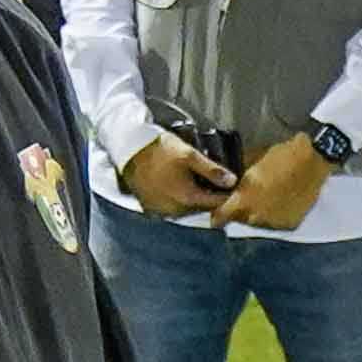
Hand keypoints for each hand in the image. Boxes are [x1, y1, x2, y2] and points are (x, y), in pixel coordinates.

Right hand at [119, 136, 239, 219]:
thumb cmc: (159, 150)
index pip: (217, 203)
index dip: (226, 193)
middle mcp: (175, 211)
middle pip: (202, 208)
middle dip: (210, 195)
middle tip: (214, 179)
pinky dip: (178, 199)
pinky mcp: (152, 209)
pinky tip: (178, 184)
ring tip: (195, 179)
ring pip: (188, 209)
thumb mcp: (190, 155)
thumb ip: (212, 170)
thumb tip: (232, 181)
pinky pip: (173, 207)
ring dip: (194, 197)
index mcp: (187, 199)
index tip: (230, 184)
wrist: (129, 151)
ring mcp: (162, 211)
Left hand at [224, 132, 332, 232]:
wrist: (313, 160)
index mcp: (244, 199)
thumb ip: (238, 178)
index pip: (220, 217)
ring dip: (256, 215)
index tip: (216, 212)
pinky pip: (274, 224)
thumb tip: (227, 183)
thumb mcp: (252, 163)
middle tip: (244, 200)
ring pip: (257, 223)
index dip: (217, 215)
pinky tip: (277, 204)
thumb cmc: (280, 156)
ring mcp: (274, 222)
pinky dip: (273, 216)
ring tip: (263, 201)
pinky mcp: (289, 225)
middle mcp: (256, 216)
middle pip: (239, 220)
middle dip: (238, 212)